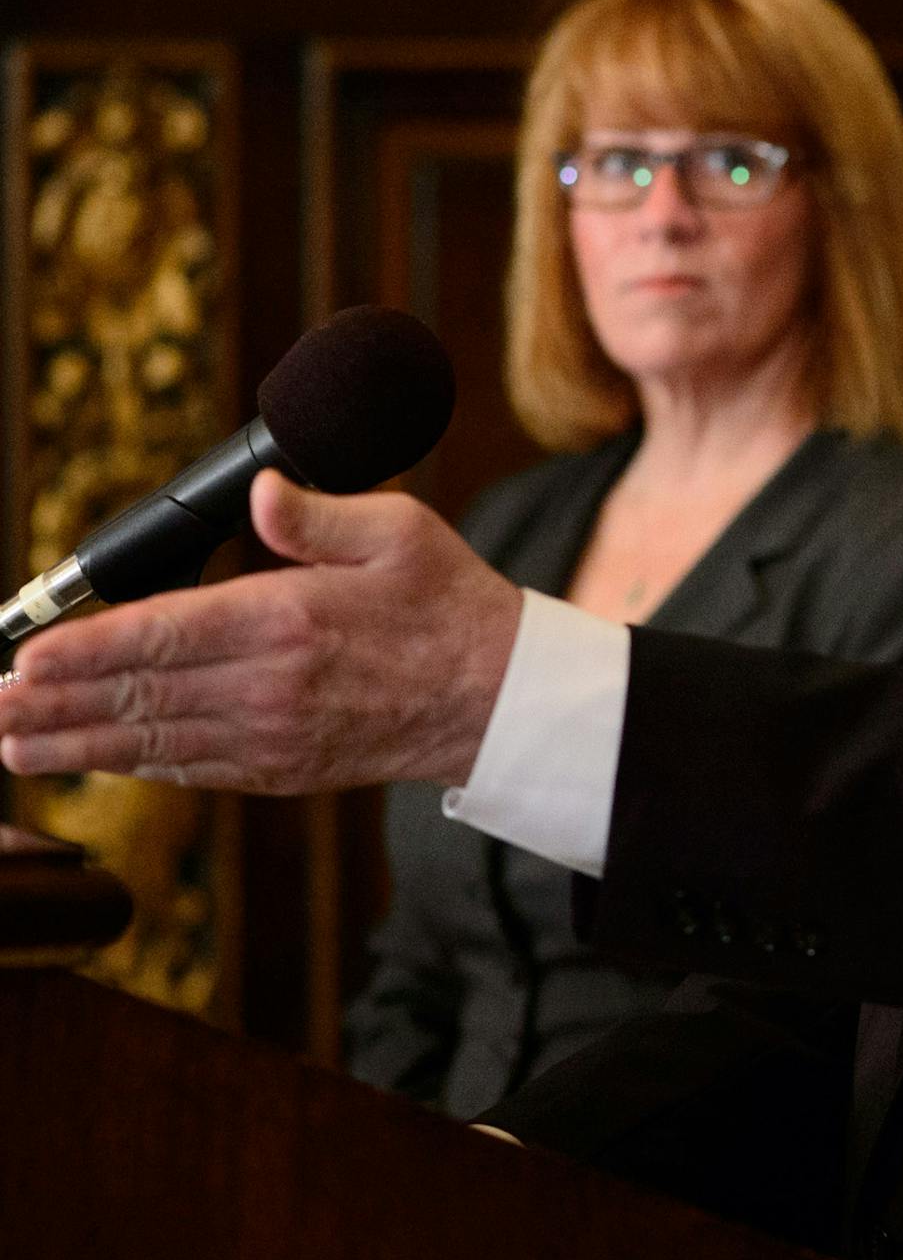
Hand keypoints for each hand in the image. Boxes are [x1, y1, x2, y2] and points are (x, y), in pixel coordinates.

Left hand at [0, 472, 520, 791]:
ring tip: (12, 742)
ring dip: (74, 744)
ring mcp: (275, 736)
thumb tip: (263, 491)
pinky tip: (92, 761)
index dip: (86, 651)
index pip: (165, 637)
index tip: (26, 656)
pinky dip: (134, 766)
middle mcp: (273, 687)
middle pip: (140, 697)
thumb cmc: (450, 604)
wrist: (497, 698)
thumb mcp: (401, 531)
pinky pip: (192, 768)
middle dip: (54, 704)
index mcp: (293, 621)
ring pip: (152, 742)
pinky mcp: (283, 768)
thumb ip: (318, 516)